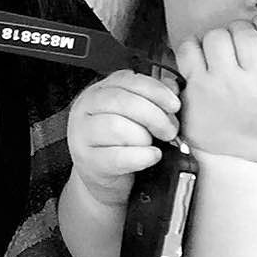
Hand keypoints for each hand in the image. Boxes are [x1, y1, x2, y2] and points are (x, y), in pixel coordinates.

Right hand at [67, 70, 179, 206]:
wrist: (104, 177)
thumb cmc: (121, 143)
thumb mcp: (135, 115)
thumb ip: (152, 97)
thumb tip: (172, 86)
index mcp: (99, 91)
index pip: (126, 79)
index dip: (155, 90)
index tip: (174, 105)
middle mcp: (86, 108)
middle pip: (122, 101)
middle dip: (154, 116)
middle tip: (169, 130)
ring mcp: (83, 134)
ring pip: (116, 126)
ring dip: (144, 137)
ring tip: (152, 145)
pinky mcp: (88, 160)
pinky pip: (117, 156)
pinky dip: (141, 157)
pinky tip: (152, 156)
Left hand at [174, 15, 256, 164]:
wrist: (234, 162)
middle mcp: (253, 80)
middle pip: (242, 30)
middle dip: (237, 31)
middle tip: (234, 44)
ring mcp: (223, 82)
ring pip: (216, 36)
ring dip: (214, 38)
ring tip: (215, 51)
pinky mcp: (197, 86)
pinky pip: (189, 49)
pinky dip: (192, 46)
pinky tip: (197, 56)